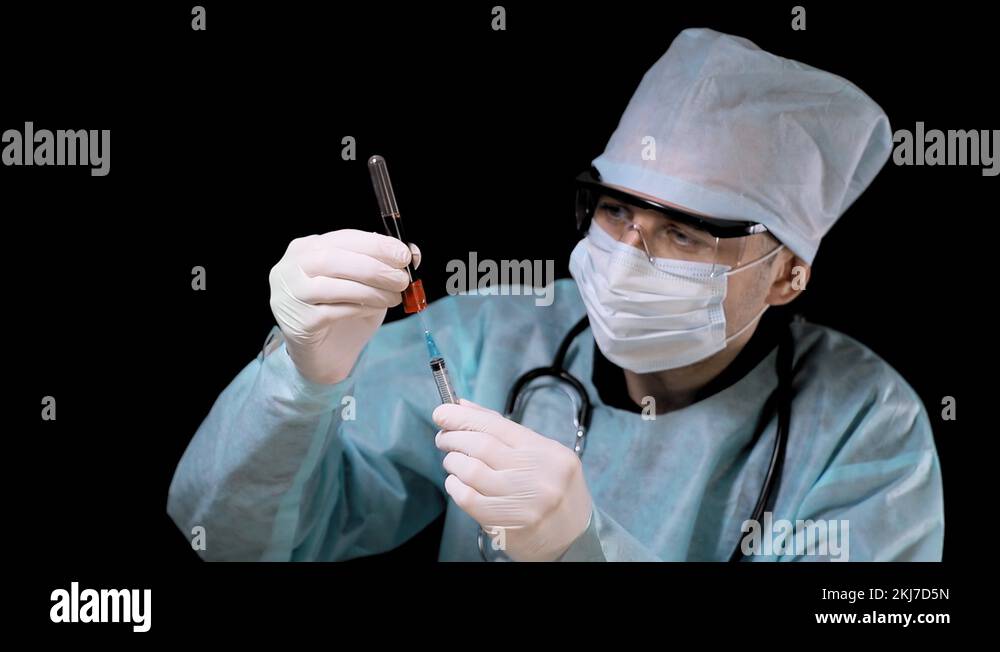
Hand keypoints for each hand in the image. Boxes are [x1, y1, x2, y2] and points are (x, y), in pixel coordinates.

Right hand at [268, 229, 419, 384]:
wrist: (324, 353)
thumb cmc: (342, 309)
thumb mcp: (364, 281)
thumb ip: (381, 264)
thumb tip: (412, 253)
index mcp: (306, 248)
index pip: (343, 238)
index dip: (377, 245)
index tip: (404, 254)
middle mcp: (290, 268)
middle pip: (335, 259)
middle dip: (375, 268)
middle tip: (402, 279)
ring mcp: (290, 295)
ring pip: (334, 285)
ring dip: (372, 290)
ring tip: (394, 297)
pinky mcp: (298, 322)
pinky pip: (334, 311)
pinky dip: (361, 307)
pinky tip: (376, 308)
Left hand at [433, 399, 592, 560]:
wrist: (574, 538)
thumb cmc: (554, 491)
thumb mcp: (541, 454)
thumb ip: (503, 430)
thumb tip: (463, 407)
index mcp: (548, 452)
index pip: (497, 426)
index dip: (464, 417)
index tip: (442, 412)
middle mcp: (538, 475)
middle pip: (482, 446)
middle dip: (454, 437)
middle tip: (443, 437)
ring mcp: (523, 502)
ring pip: (471, 471)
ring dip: (453, 461)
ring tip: (451, 460)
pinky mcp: (507, 525)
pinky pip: (468, 499)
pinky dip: (455, 486)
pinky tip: (456, 482)